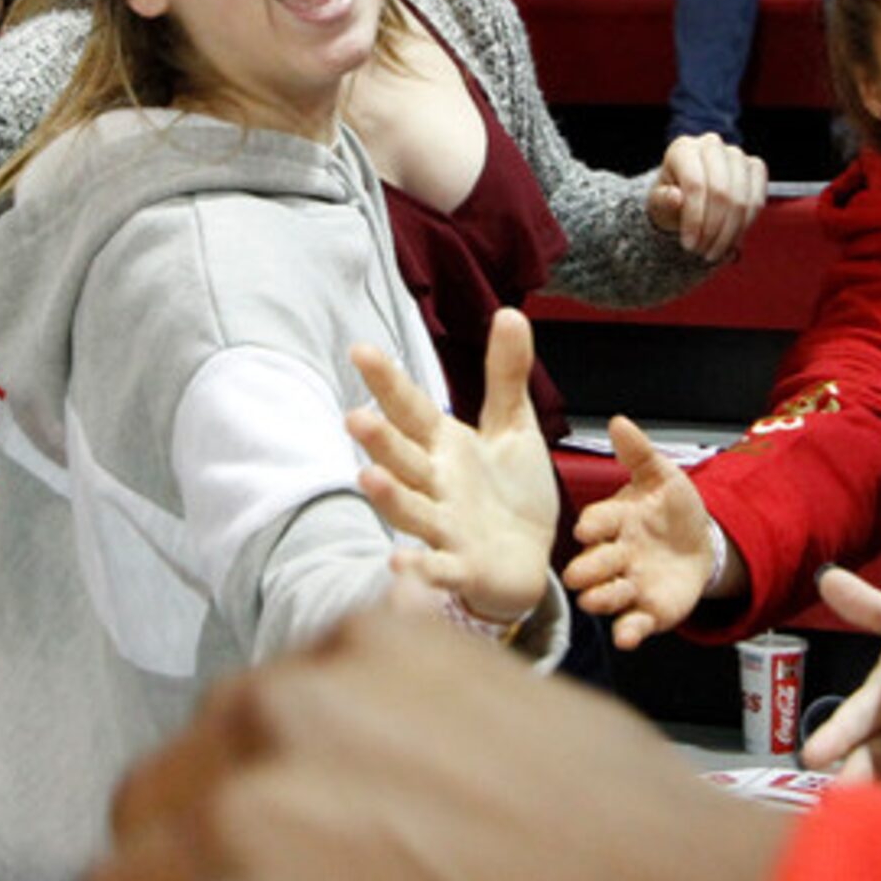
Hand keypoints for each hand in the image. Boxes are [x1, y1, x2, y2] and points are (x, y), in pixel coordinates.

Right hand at [348, 310, 558, 627]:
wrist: (526, 561)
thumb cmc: (511, 495)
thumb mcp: (513, 427)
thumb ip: (506, 375)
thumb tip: (511, 312)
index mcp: (444, 446)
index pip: (411, 409)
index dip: (388, 382)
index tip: (362, 350)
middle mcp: (436, 485)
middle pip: (403, 459)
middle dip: (379, 440)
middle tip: (354, 417)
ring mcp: (445, 527)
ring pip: (411, 509)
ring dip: (390, 497)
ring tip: (367, 478)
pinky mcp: (463, 566)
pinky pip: (440, 568)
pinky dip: (422, 569)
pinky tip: (401, 566)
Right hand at [563, 416, 723, 649]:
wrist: (702, 545)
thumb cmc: (674, 511)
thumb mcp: (662, 477)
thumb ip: (639, 453)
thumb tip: (618, 422)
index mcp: (615, 522)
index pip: (596, 523)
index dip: (593, 526)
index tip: (589, 528)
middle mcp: (615, 557)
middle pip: (591, 566)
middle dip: (587, 570)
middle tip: (584, 572)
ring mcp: (628, 586)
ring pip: (604, 597)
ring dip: (602, 599)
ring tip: (604, 597)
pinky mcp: (646, 612)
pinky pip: (631, 625)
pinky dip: (627, 633)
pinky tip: (627, 637)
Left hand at [645, 131, 765, 261]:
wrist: (688, 198)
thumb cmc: (670, 201)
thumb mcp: (658, 205)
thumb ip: (662, 202)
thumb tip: (676, 198)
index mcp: (683, 148)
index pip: (695, 185)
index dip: (695, 219)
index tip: (689, 246)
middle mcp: (711, 144)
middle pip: (721, 192)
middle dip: (714, 230)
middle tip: (703, 254)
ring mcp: (736, 155)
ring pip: (742, 199)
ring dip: (730, 233)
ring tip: (715, 253)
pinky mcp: (755, 167)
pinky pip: (757, 200)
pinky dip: (746, 225)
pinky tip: (732, 240)